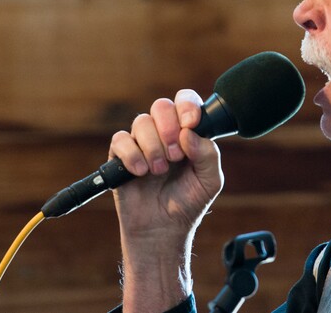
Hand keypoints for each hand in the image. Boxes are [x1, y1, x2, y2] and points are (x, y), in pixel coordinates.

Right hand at [109, 89, 224, 311]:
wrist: (164, 229)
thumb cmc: (188, 201)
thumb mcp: (210, 180)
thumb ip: (208, 154)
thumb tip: (189, 133)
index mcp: (187, 132)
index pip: (186, 101)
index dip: (187, 106)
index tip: (191, 123)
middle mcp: (164, 132)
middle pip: (161, 105)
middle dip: (169, 127)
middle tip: (175, 155)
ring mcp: (142, 142)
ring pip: (141, 121)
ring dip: (153, 147)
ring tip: (159, 171)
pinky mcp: (120, 156)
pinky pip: (120, 140)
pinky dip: (132, 155)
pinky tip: (141, 172)